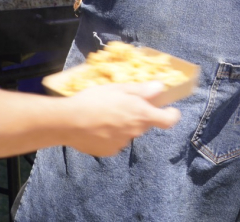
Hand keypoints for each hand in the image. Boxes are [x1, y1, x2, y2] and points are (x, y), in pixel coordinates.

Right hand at [63, 82, 181, 156]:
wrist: (68, 122)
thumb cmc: (94, 100)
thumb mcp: (119, 88)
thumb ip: (142, 90)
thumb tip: (160, 88)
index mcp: (141, 115)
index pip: (168, 120)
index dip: (171, 114)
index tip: (169, 109)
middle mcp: (135, 132)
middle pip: (145, 123)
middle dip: (138, 115)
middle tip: (122, 104)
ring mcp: (122, 144)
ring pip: (129, 132)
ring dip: (123, 125)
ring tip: (104, 115)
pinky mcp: (108, 151)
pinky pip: (115, 142)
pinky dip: (110, 135)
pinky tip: (97, 127)